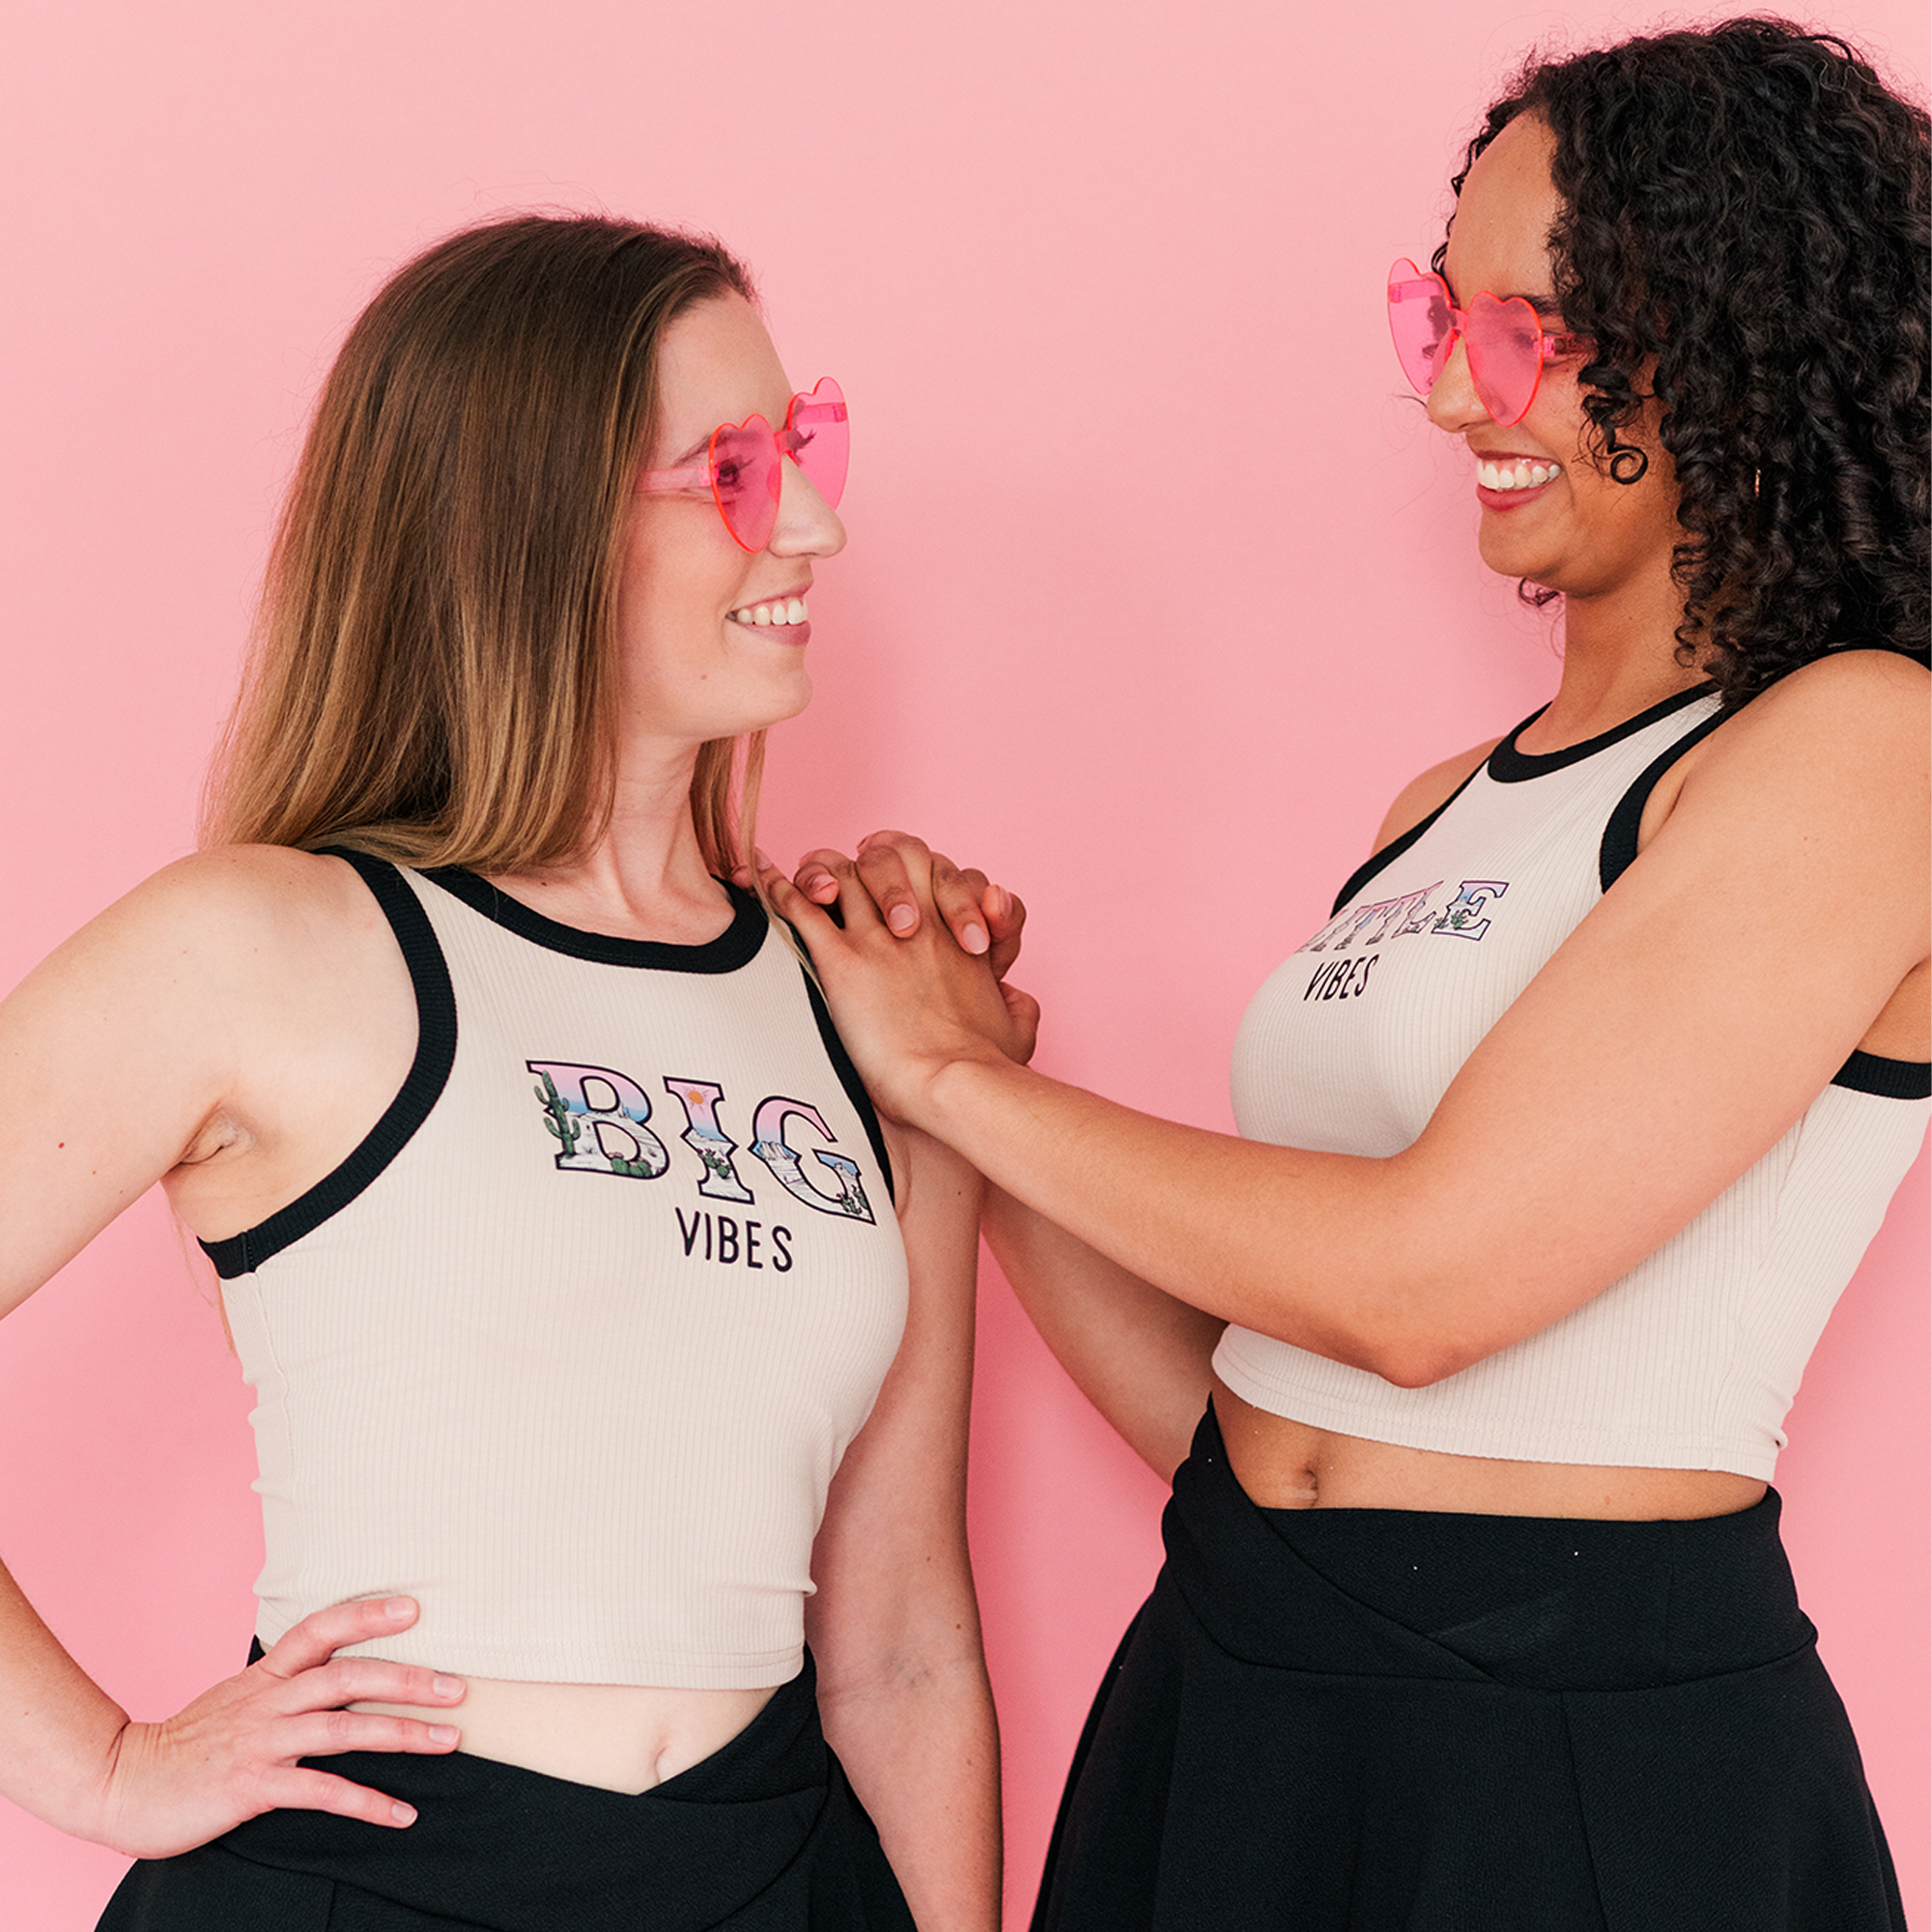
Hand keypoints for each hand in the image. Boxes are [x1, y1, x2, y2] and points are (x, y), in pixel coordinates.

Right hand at [80, 1596, 464, 1857]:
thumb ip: (282, 1685)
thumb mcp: (237, 1699)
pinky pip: (322, 1791)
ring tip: (450, 1740)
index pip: (321, 1628)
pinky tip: (403, 1812)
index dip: (367, 1614)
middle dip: (409, 1679)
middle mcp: (270, 1701)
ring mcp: (262, 1742)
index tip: (414, 1607)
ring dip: (403, 1734)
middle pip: (349, 1675)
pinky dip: (368, 1803)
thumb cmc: (186, 1745)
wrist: (121, 1784)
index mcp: (266, 1676)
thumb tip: (332, 1673)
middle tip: (459, 1687)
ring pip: (345, 1728)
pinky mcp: (253, 1786)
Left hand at [765, 845, 1038, 1127]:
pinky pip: (801, 909)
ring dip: (820, 873)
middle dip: (868, 860)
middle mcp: (919, 923)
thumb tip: (1015, 999)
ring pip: (843, 875)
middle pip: (890, 856)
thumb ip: (1015, 1003)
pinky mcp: (844, 963)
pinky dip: (777, 890)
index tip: (894, 879)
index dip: (910, 869)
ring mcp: (879, 939)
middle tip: (848, 874)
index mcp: (955, 932)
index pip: (932, 869)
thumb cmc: (988, 1064)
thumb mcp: (1017, 1024)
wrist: (957, 1083)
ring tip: (807, 880)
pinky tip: (759, 880)